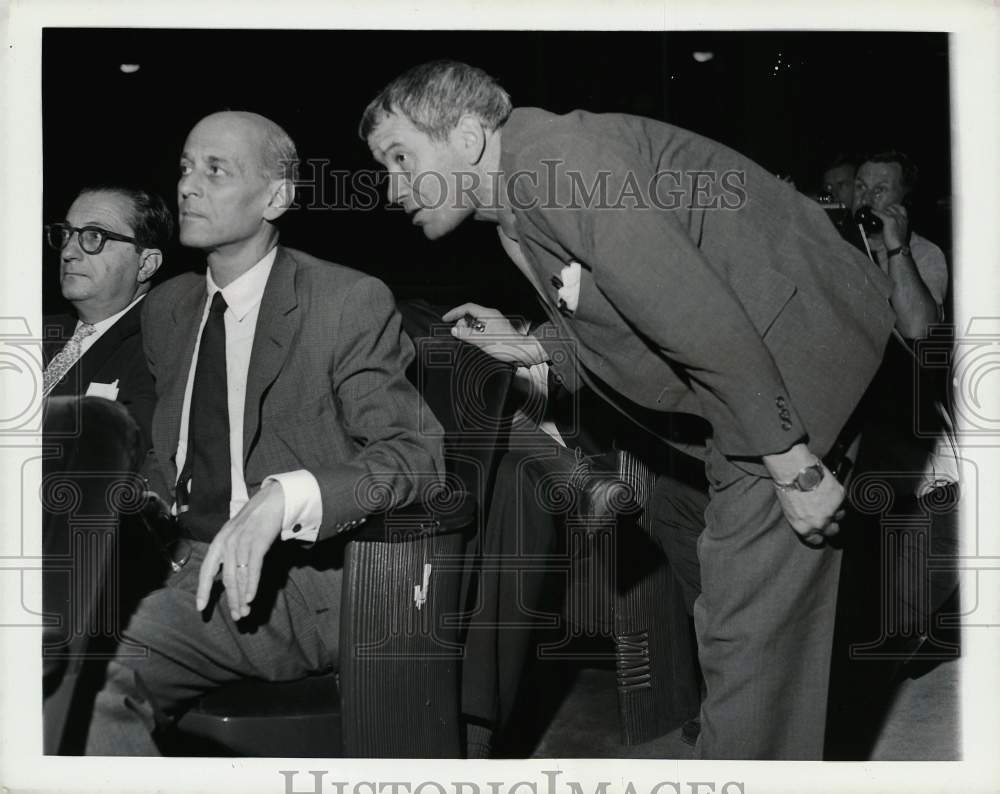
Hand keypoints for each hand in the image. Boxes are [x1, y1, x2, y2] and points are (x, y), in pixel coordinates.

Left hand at [195, 481, 284, 619]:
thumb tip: (230, 578)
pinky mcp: (257, 542)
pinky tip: (250, 598)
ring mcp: (242, 542)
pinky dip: (251, 585)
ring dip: (241, 597)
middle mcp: (227, 543)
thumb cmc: (256, 520)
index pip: (207, 570)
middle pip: (226, 578)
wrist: (273, 500)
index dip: (204, 590)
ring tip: (244, 612)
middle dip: (230, 600)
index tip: (201, 608)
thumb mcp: (237, 535)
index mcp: (219, 542)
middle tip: (236, 617)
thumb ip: (231, 554)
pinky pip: (252, 569)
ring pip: (239, 576)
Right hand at [442, 303, 546, 366]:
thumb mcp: (483, 341)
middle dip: (462, 324)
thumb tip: (455, 330)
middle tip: (459, 335)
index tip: (446, 319)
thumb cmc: (508, 347)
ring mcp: (495, 323)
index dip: (454, 312)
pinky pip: (481, 329)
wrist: (523, 353)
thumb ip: (467, 335)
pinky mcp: (497, 330)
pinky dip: (475, 334)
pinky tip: (476, 343)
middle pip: (470, 315)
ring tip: (469, 341)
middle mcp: (492, 316)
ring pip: (476, 323)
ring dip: (469, 331)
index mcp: (488, 315)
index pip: (467, 308)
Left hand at [773, 463, 845, 545]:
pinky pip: (842, 500)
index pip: (816, 540)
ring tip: (825, 498)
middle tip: (825, 513)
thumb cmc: (787, 488)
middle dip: (830, 523)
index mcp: (804, 528)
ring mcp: (832, 511)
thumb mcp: (789, 510)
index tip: (819, 530)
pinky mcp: (840, 498)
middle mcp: (820, 523)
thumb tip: (807, 520)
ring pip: (840, 515)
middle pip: (832, 531)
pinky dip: (837, 495)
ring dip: (835, 509)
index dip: (818, 534)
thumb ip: (802, 520)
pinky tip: (827, 488)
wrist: (795, 471)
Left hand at [872, 203, 909, 248]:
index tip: (889, 207)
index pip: (902, 208)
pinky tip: (872, 211)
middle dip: (886, 208)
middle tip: (880, 209)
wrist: (897, 246)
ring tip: (876, 210)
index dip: (895, 206)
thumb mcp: (899, 231)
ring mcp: (895, 218)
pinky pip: (881, 214)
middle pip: (893, 208)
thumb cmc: (897, 241)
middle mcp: (901, 217)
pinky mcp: (889, 220)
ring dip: (881, 210)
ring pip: (887, 210)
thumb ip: (894, 225)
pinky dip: (876, 212)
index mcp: (905, 219)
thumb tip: (886, 224)